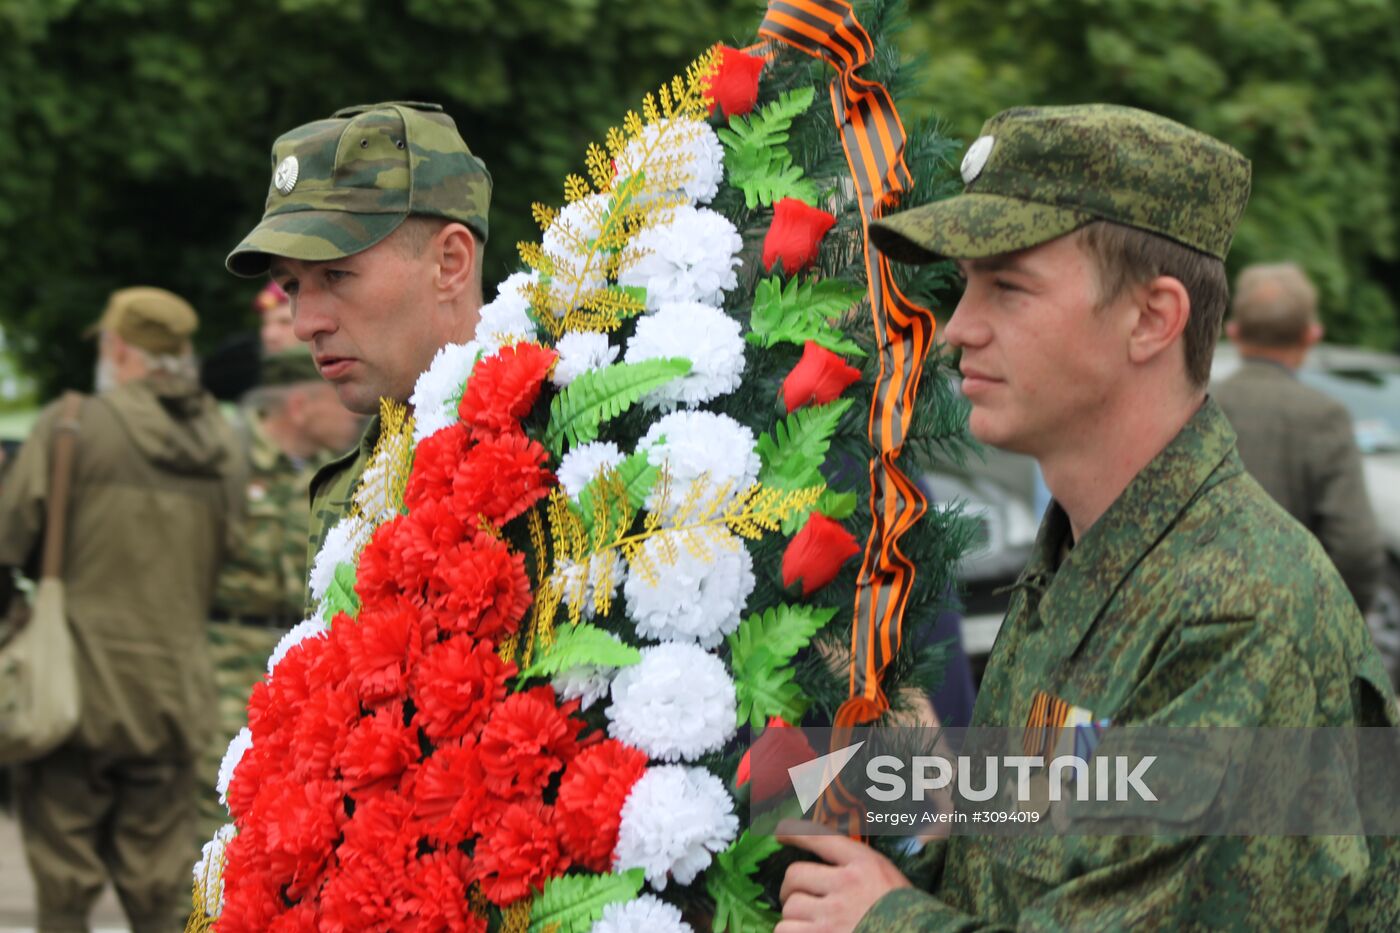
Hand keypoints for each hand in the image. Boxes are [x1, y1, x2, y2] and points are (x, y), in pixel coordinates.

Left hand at [775, 819, 910, 932]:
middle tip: (797, 896)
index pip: (820, 837)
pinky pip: (787, 930)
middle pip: (795, 874)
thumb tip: (833, 859)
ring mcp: (833, 914)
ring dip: (794, 915)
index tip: (781, 832)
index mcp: (865, 864)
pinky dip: (790, 932)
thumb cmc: (906, 913)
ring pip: (790, 906)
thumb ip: (863, 867)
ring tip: (804, 921)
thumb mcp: (891, 879)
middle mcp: (846, 885)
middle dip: (791, 887)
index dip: (795, 832)